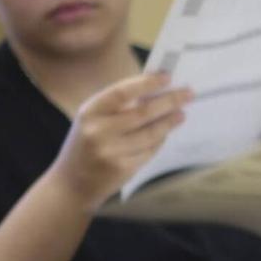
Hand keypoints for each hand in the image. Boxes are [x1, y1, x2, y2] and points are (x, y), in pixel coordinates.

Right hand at [47, 71, 192, 210]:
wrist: (71, 184)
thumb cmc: (86, 144)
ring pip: (150, 133)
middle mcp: (98, 131)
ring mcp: (111, 152)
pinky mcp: (122, 169)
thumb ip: (118, 106)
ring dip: (169, 122)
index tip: (167, 77)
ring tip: (182, 113)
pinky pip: (149, 150)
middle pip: (142, 112)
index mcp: (90, 112)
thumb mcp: (93, 120)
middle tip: (188, 93)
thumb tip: (155, 90)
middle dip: (169, 101)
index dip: (146, 83)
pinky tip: (166, 133)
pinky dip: (160, 140)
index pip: (122, 92)